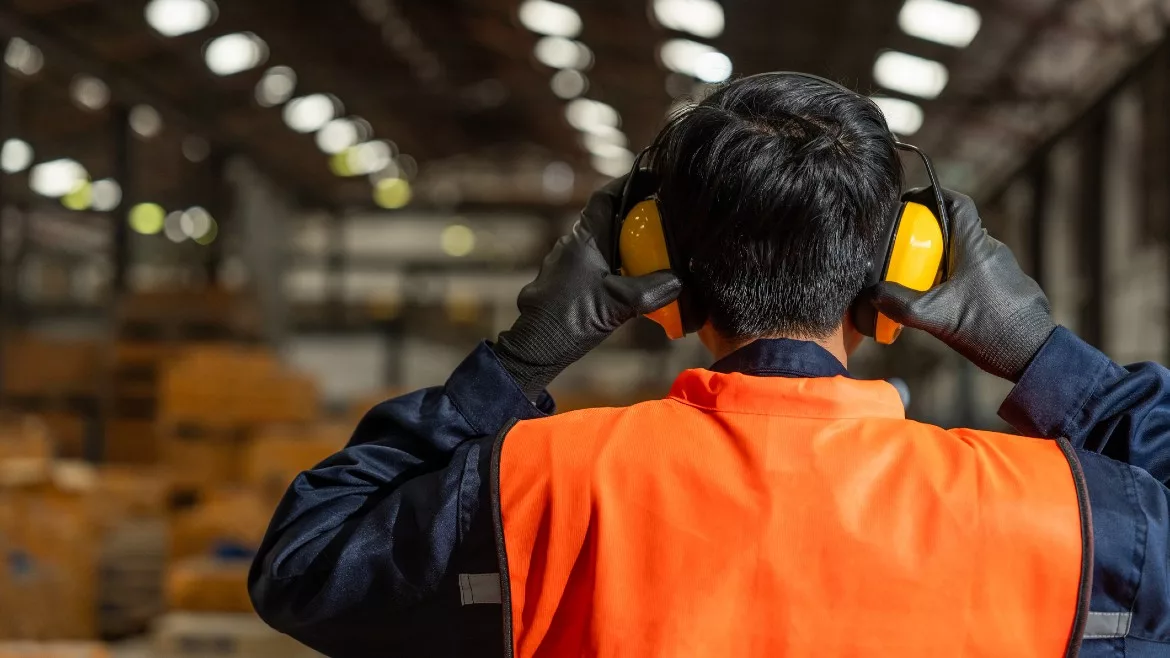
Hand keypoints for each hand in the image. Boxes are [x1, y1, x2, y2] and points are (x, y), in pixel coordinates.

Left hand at [493, 176, 681, 400]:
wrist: (537, 347)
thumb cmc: (572, 319)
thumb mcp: (620, 303)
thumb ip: (654, 289)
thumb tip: (679, 280)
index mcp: (584, 239)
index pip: (605, 198)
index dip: (627, 184)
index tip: (648, 178)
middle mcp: (571, 245)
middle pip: (604, 220)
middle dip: (631, 217)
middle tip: (658, 219)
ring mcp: (564, 264)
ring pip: (598, 244)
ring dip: (621, 245)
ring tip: (648, 252)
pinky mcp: (563, 283)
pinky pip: (592, 264)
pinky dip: (612, 266)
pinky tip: (626, 282)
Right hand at [866, 188, 1054, 381]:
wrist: (1032, 354)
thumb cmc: (989, 329)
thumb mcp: (934, 317)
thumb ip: (899, 304)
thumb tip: (873, 293)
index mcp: (976, 246)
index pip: (956, 202)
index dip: (931, 195)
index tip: (910, 203)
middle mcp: (992, 250)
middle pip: (956, 229)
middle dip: (928, 236)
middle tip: (905, 251)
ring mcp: (1003, 268)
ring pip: (966, 253)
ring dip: (943, 260)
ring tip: (921, 281)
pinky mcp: (1008, 286)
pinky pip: (976, 272)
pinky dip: (957, 278)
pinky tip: (945, 302)